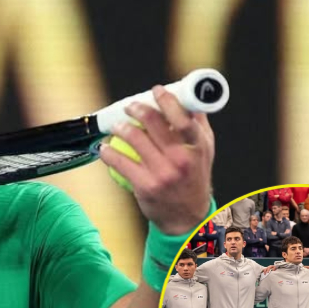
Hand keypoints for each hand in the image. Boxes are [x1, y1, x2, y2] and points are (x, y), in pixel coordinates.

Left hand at [99, 85, 213, 234]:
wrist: (187, 216)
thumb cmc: (194, 177)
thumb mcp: (204, 152)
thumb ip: (197, 125)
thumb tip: (189, 98)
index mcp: (198, 147)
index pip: (183, 118)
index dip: (167, 100)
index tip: (156, 90)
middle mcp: (182, 159)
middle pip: (154, 123)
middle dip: (137, 109)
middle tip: (129, 107)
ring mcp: (163, 173)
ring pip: (134, 138)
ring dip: (120, 128)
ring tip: (116, 126)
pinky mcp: (145, 186)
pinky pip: (120, 162)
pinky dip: (108, 152)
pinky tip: (104, 148)